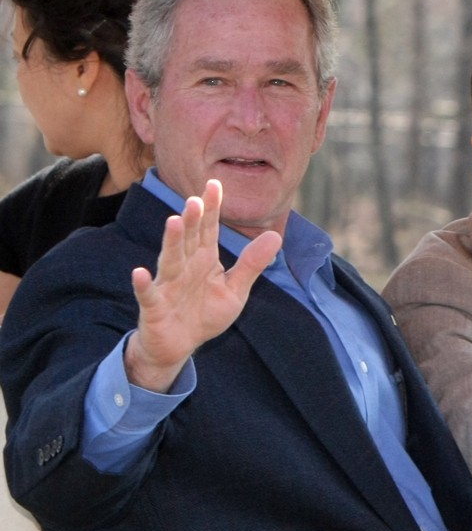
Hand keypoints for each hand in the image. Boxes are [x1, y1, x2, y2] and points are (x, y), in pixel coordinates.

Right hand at [125, 180, 280, 391]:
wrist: (180, 346)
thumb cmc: (205, 314)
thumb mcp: (235, 290)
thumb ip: (252, 264)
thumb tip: (275, 236)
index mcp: (204, 260)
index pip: (208, 230)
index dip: (211, 209)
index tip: (214, 184)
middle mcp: (184, 267)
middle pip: (188, 241)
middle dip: (192, 221)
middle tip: (196, 200)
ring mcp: (167, 286)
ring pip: (169, 261)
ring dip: (171, 243)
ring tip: (173, 222)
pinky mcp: (154, 307)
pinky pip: (148, 295)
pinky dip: (143, 285)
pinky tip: (138, 272)